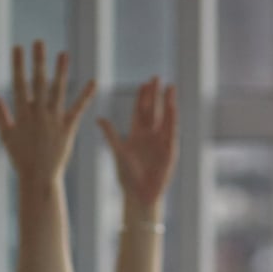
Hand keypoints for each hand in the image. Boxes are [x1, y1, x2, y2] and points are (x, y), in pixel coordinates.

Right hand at [0, 40, 97, 179]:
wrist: (39, 178)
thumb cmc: (20, 159)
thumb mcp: (6, 136)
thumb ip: (0, 114)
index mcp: (23, 115)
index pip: (19, 84)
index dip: (18, 65)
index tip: (18, 48)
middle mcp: (39, 114)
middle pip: (38, 82)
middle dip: (39, 61)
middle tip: (39, 42)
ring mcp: (54, 120)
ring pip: (58, 90)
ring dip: (61, 71)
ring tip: (64, 53)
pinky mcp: (68, 128)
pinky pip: (78, 109)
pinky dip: (86, 95)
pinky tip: (93, 81)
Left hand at [96, 75, 178, 210]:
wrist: (140, 194)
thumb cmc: (127, 177)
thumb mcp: (118, 152)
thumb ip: (111, 134)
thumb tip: (99, 118)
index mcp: (136, 135)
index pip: (140, 111)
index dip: (142, 98)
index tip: (143, 84)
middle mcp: (149, 135)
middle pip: (153, 110)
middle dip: (155, 94)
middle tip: (156, 77)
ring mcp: (161, 140)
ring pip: (164, 117)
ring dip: (167, 102)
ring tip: (169, 86)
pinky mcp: (170, 148)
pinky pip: (172, 130)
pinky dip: (172, 117)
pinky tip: (173, 105)